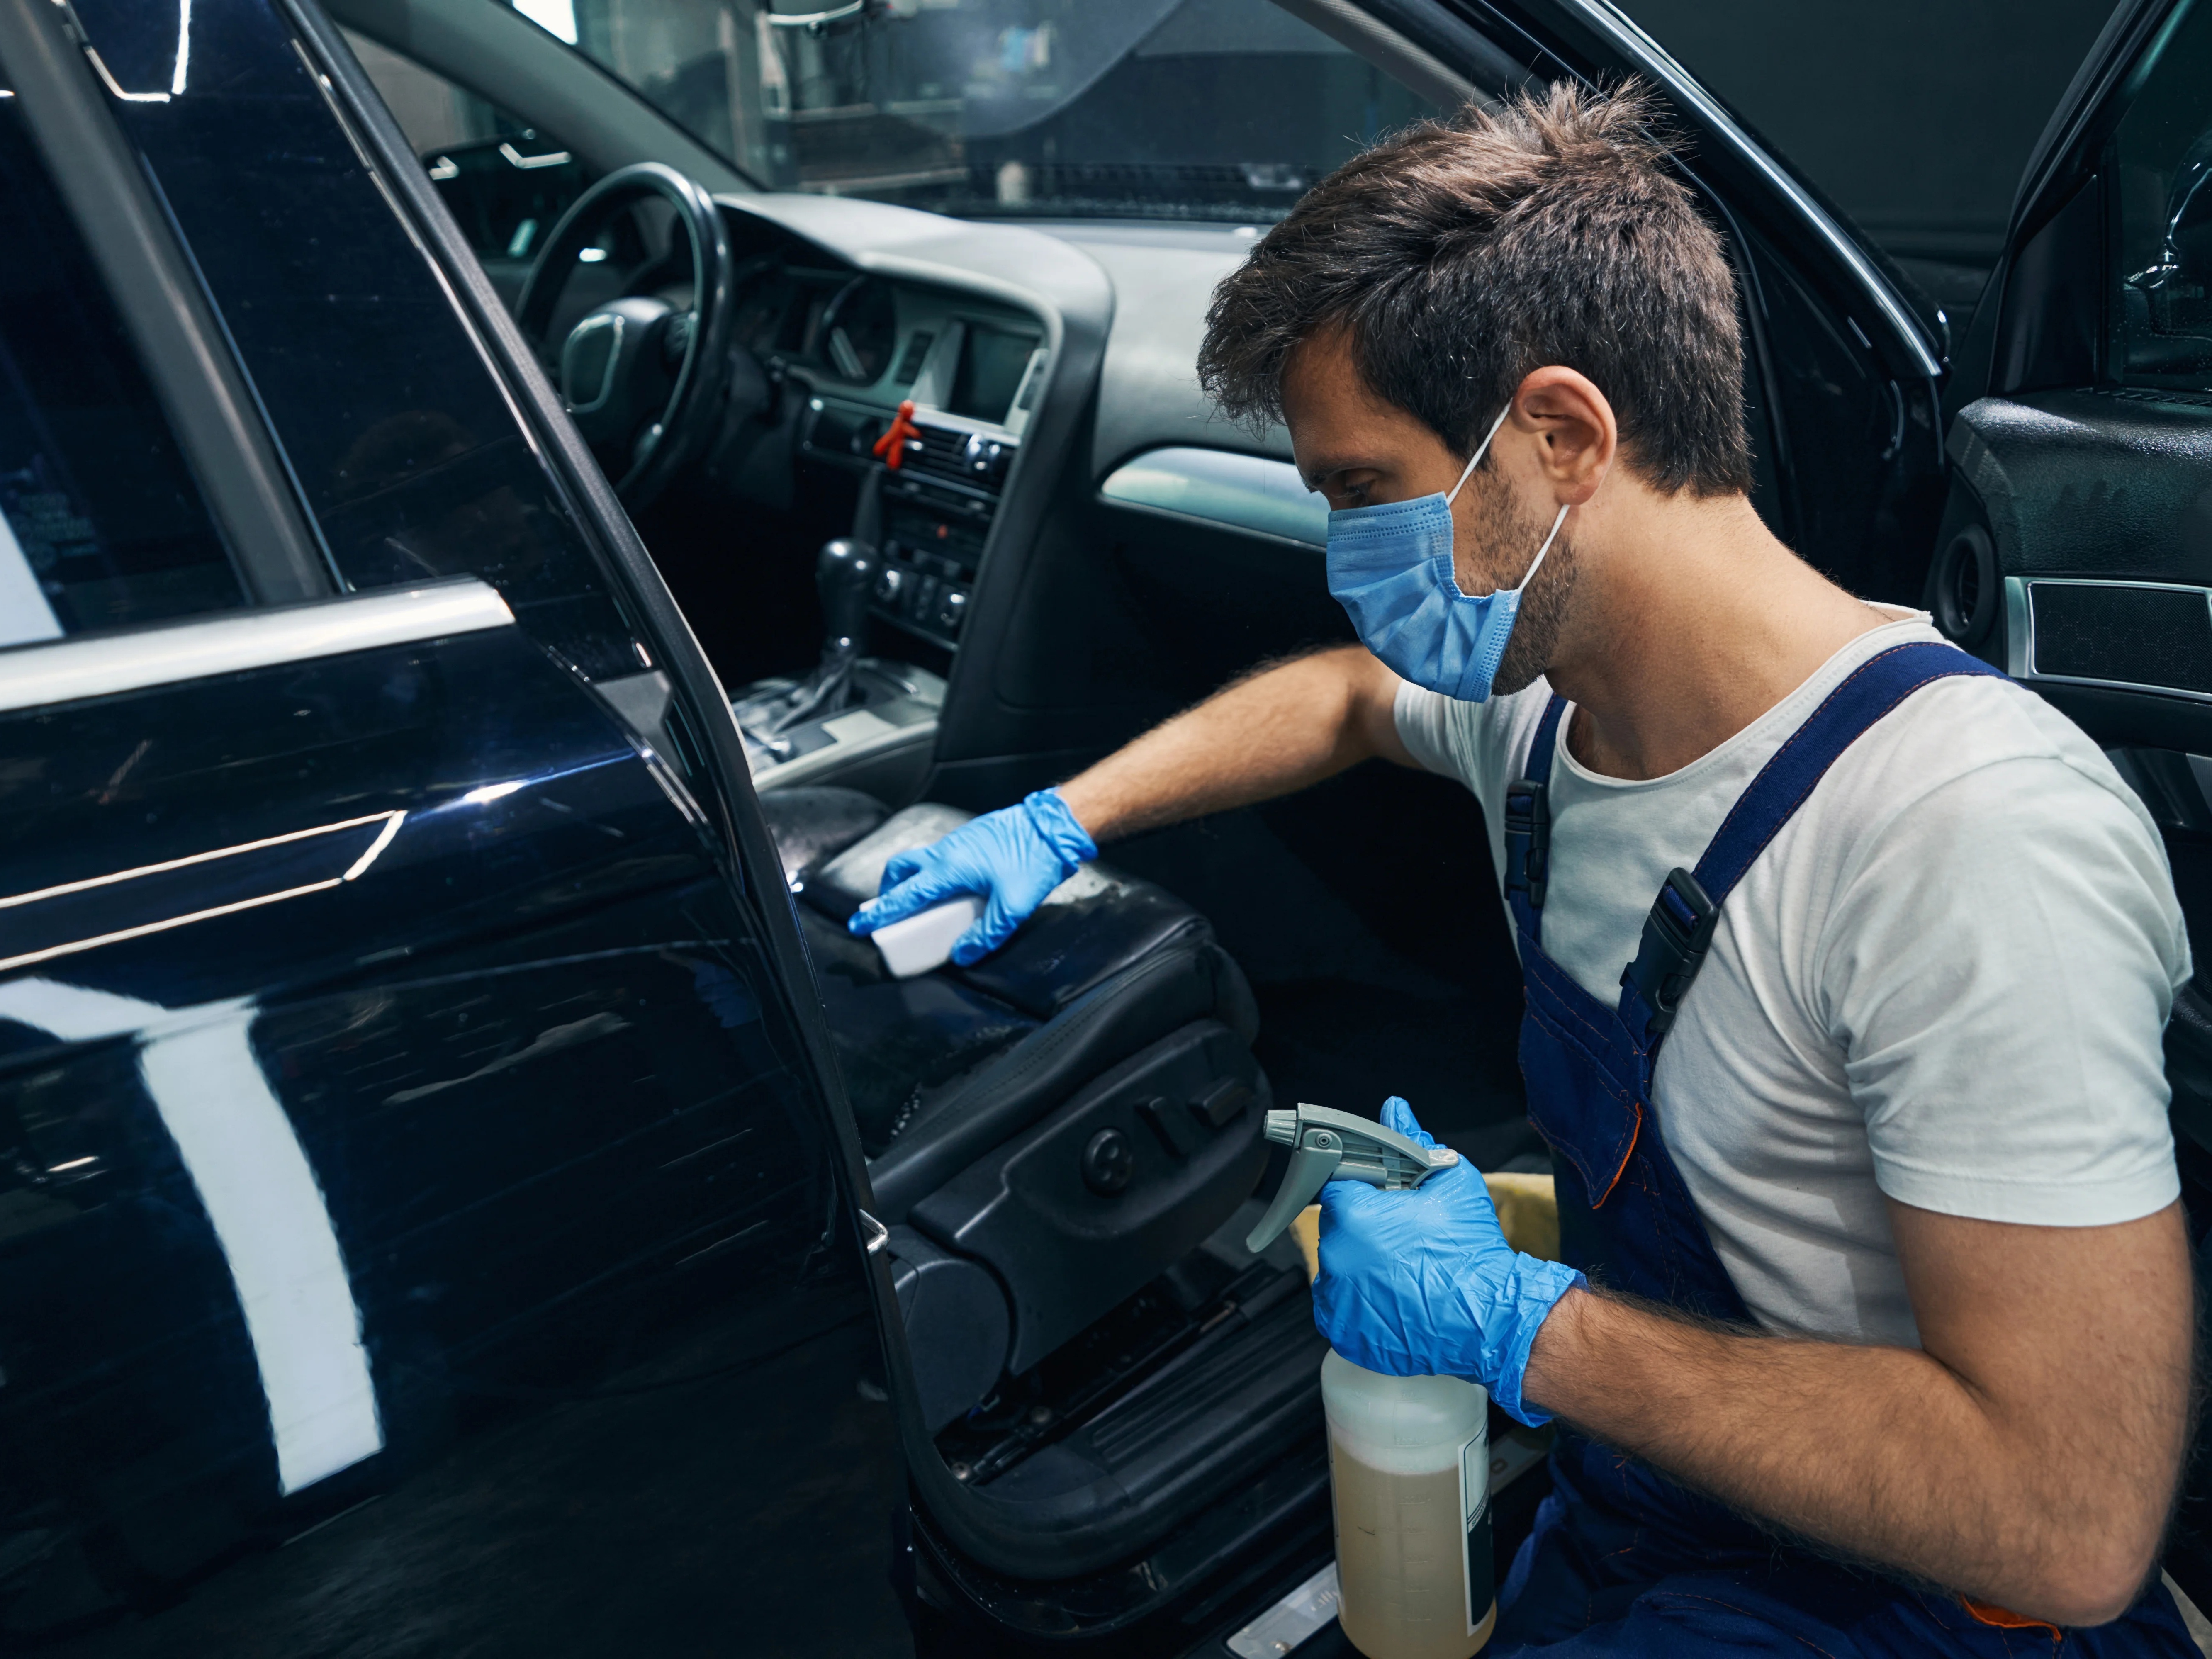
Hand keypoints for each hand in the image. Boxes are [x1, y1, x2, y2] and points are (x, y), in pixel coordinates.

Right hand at [848, 788, 1096, 965]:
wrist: (1053, 826)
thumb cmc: (1035, 860)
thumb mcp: (1013, 907)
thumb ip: (986, 935)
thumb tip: (963, 955)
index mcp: (950, 869)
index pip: (905, 896)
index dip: (880, 913)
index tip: (860, 924)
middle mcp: (947, 852)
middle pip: (902, 869)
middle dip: (889, 890)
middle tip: (888, 910)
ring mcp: (958, 842)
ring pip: (920, 860)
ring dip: (911, 879)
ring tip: (920, 902)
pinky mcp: (971, 838)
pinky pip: (941, 855)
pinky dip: (934, 872)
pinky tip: (953, 886)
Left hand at [1314, 1097, 1582, 1425]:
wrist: (1490, 1318)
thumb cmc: (1471, 1252)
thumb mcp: (1450, 1182)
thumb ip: (1414, 1143)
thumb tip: (1396, 1111)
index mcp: (1354, 1215)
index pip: (1340, 1189)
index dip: (1365, 1195)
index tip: (1384, 1205)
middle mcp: (1336, 1257)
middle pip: (1338, 1229)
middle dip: (1365, 1229)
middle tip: (1403, 1240)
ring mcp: (1337, 1299)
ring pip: (1338, 1268)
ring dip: (1361, 1266)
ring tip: (1403, 1272)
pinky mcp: (1343, 1332)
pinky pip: (1340, 1306)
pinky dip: (1360, 1303)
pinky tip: (1394, 1297)